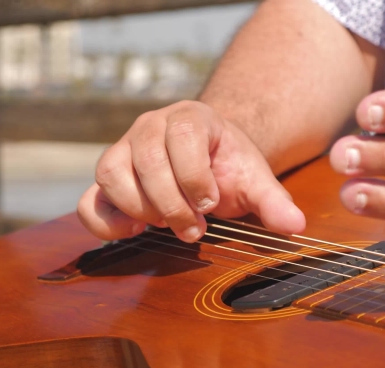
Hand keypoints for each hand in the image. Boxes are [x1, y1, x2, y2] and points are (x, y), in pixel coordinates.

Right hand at [77, 101, 304, 241]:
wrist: (206, 160)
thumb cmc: (227, 166)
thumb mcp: (254, 179)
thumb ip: (273, 201)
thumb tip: (295, 227)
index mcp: (189, 118)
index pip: (182, 138)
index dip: (195, 177)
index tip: (211, 205)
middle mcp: (149, 127)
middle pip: (147, 161)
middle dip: (172, 204)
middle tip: (196, 229)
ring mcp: (122, 150)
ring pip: (112, 176)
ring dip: (142, 209)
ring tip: (169, 225)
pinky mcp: (108, 178)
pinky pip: (89, 200)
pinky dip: (104, 222)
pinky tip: (133, 232)